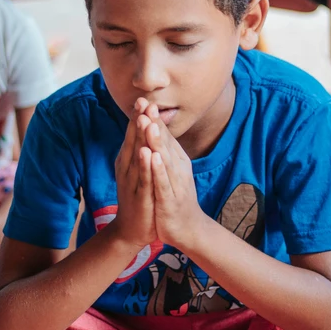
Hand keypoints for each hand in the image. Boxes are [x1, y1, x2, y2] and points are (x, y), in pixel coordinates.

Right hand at [110, 98, 158, 248]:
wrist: (132, 230)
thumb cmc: (138, 197)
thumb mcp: (137, 171)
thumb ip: (138, 151)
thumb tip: (141, 130)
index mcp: (128, 161)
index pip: (133, 135)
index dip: (138, 117)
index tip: (143, 98)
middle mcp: (127, 168)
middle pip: (132, 140)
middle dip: (138, 121)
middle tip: (142, 100)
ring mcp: (131, 182)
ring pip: (136, 156)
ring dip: (139, 137)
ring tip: (143, 119)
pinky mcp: (139, 196)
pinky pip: (142, 178)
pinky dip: (144, 165)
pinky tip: (146, 152)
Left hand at [140, 102, 205, 249]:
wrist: (186, 228)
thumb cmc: (174, 197)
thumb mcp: (169, 171)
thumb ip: (165, 151)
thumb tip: (156, 128)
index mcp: (176, 161)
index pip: (165, 136)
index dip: (154, 119)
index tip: (144, 101)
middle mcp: (178, 169)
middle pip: (165, 143)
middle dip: (154, 124)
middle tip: (146, 104)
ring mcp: (175, 184)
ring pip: (164, 160)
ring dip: (157, 141)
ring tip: (150, 124)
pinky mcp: (170, 200)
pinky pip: (163, 182)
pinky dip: (158, 169)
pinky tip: (153, 157)